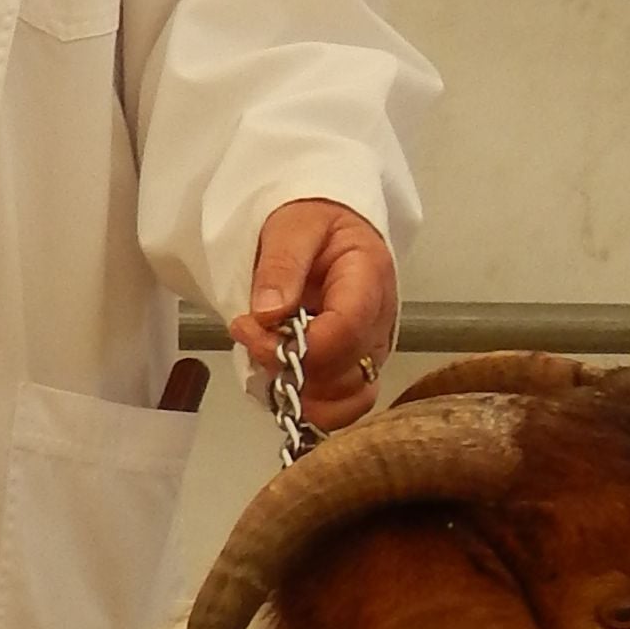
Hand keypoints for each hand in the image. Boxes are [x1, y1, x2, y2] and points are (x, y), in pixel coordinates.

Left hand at [229, 199, 397, 433]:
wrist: (326, 228)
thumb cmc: (313, 223)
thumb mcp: (292, 227)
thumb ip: (281, 267)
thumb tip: (269, 313)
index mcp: (369, 278)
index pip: (345, 331)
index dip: (297, 345)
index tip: (250, 329)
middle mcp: (379, 320)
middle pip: (345, 373)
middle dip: (291, 369)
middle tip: (250, 337)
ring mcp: (370, 348)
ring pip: (349, 400)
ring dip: (302, 395)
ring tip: (267, 358)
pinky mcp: (356, 366)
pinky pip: (344, 404)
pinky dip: (313, 405)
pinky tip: (283, 380)